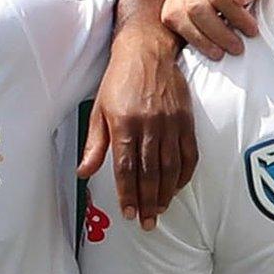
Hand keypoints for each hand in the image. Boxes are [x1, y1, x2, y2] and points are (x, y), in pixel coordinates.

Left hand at [79, 24, 195, 229]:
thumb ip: (95, 144)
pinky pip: (189, 153)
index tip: (128, 214)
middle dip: (148, 201)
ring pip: (171, 166)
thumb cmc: (118, 81)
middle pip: (150, 172)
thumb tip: (83, 173)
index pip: (127, 167)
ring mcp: (171, 122)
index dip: (128, 193)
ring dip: (166, 192)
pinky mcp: (186, 119)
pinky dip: (185, 174)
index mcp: (124, 123)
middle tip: (146, 222)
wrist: (148, 51)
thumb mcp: (99, 110)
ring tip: (160, 210)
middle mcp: (149, 125)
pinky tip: (177, 187)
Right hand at [166, 0, 273, 59]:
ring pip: (180, 16)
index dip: (236, 16)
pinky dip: (188, 36)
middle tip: (237, 47)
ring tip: (220, 52)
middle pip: (197, 7)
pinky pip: (171, 20)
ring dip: (202, 39)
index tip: (251, 30)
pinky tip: (206, 44)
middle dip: (218, 32)